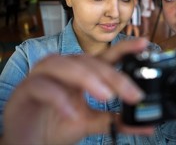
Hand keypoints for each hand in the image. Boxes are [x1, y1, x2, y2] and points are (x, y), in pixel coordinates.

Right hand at [1, 38, 153, 144]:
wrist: (30, 140)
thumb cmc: (59, 125)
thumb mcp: (91, 122)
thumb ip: (115, 121)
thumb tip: (146, 125)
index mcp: (82, 73)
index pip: (105, 57)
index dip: (125, 48)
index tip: (144, 44)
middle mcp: (65, 69)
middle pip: (91, 62)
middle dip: (113, 77)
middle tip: (132, 94)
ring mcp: (44, 75)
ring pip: (66, 66)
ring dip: (88, 79)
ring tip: (106, 96)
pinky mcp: (26, 89)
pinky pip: (42, 86)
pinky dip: (59, 98)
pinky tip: (72, 113)